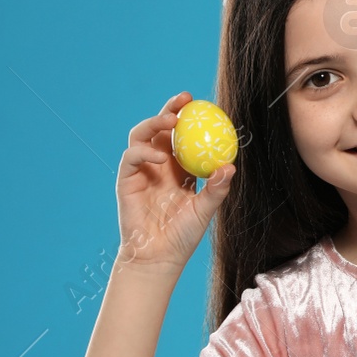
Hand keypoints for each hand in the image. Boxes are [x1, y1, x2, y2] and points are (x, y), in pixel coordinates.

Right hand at [114, 91, 234, 273]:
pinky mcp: (126, 180)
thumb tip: (230, 167)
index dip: (191, 119)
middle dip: (170, 110)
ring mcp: (141, 171)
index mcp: (178, 168)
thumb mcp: (204, 210)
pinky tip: (160, 156)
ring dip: (154, 123)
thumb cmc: (183, 235)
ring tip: (171, 121)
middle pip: (160, 129)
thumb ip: (216, 189)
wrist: (159, 256)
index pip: (183, 137)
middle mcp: (158, 165)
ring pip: (141, 136)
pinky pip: (131, 157)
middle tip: (185, 100)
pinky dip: (144, 152)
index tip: (205, 105)